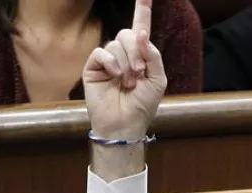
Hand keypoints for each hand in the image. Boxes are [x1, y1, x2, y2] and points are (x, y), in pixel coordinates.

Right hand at [82, 0, 166, 139]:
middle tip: (140, 74)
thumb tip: (142, 33)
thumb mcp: (158, 80)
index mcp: (141, 55)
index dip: (142, 10)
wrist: (126, 124)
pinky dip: (112, 63)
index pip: (141, 27)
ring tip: (128, 83)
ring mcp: (108, 59)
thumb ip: (153, 55)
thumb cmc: (143, 104)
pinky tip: (115, 77)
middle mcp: (124, 53)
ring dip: (127, 63)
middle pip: (129, 33)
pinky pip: (102, 52)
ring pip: (117, 43)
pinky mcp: (93, 66)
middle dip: (137, 52)